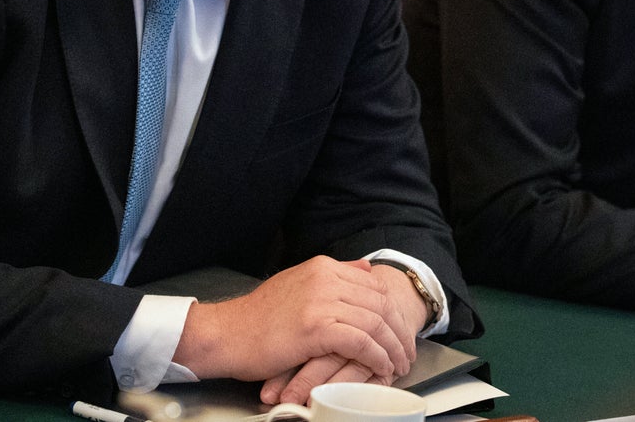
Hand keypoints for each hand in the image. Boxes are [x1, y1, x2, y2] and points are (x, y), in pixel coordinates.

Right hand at [258, 263, 426, 404]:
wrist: (226, 334)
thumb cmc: (258, 318)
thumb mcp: (298, 284)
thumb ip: (333, 276)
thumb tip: (366, 269)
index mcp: (323, 267)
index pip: (375, 286)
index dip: (394, 311)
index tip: (400, 332)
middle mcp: (325, 279)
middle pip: (381, 303)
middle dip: (400, 331)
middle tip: (407, 352)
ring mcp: (321, 301)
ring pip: (375, 323)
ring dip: (393, 347)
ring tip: (399, 364)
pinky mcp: (315, 327)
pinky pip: (361, 342)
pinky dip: (377, 357)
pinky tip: (381, 367)